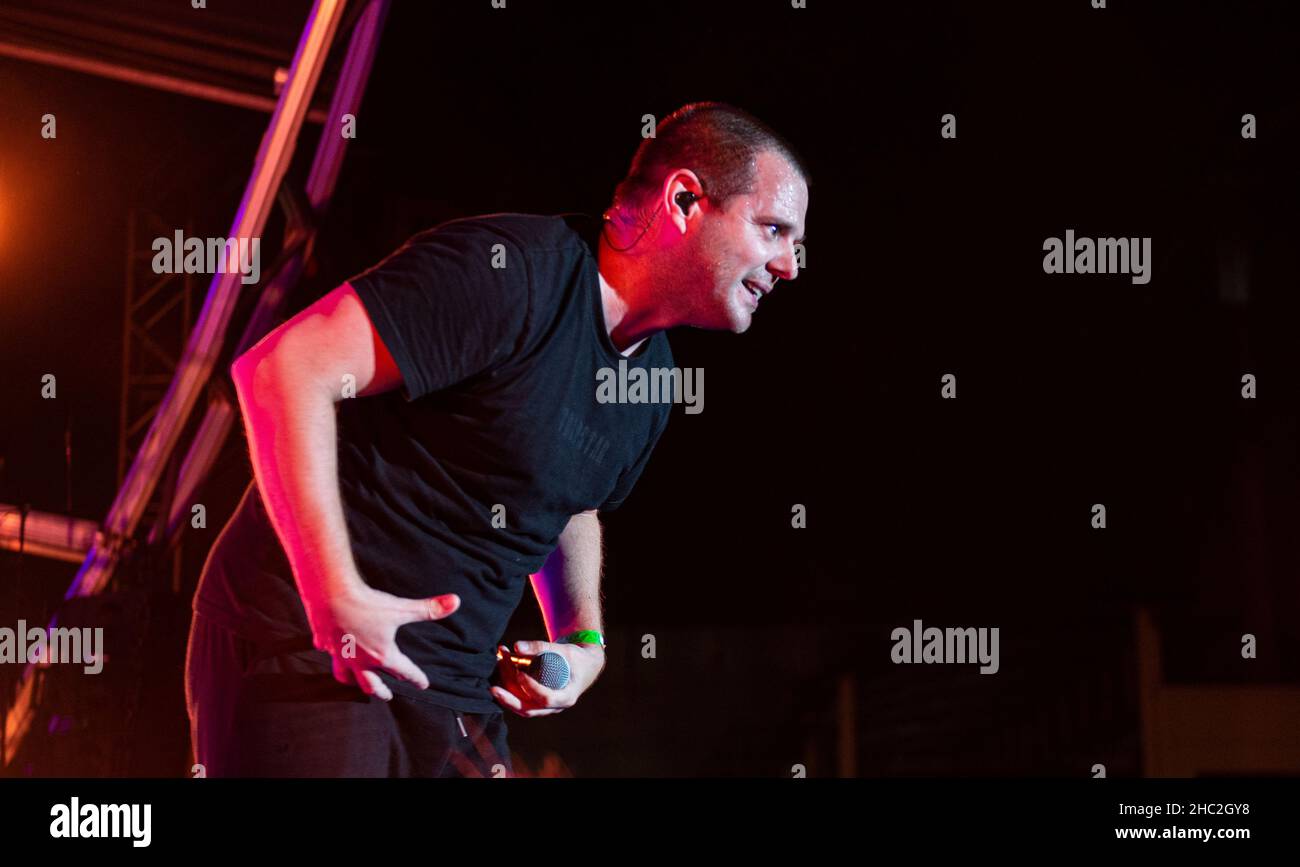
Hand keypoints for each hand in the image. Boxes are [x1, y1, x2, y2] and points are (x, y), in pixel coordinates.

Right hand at [304, 583, 459, 700]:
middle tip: (388, 696)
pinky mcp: (324, 643)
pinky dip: (333, 656)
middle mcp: (360, 661)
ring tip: (358, 683)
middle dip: (382, 691)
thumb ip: (429, 609)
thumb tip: (456, 602)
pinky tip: (332, 652)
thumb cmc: (367, 603)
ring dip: (355, 682)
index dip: (416, 678)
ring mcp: (340, 654)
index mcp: (381, 656)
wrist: (330, 595)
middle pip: (372, 683)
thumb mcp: (402, 608)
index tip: (423, 684)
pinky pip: (328, 654)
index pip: (404, 671)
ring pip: (346, 676)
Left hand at [490, 640, 605, 717]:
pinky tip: (501, 670)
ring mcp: (545, 708)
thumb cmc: (576, 658)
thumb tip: (516, 646)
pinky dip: (509, 688)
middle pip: (529, 710)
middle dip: (509, 700)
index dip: (531, 688)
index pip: (546, 699)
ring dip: (506, 692)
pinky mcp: (537, 703)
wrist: (585, 667)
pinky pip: (520, 700)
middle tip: (493, 689)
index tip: (520, 673)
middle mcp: (555, 707)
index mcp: (566, 697)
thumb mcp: (564, 650)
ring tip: (496, 671)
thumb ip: (541, 647)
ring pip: (522, 706)